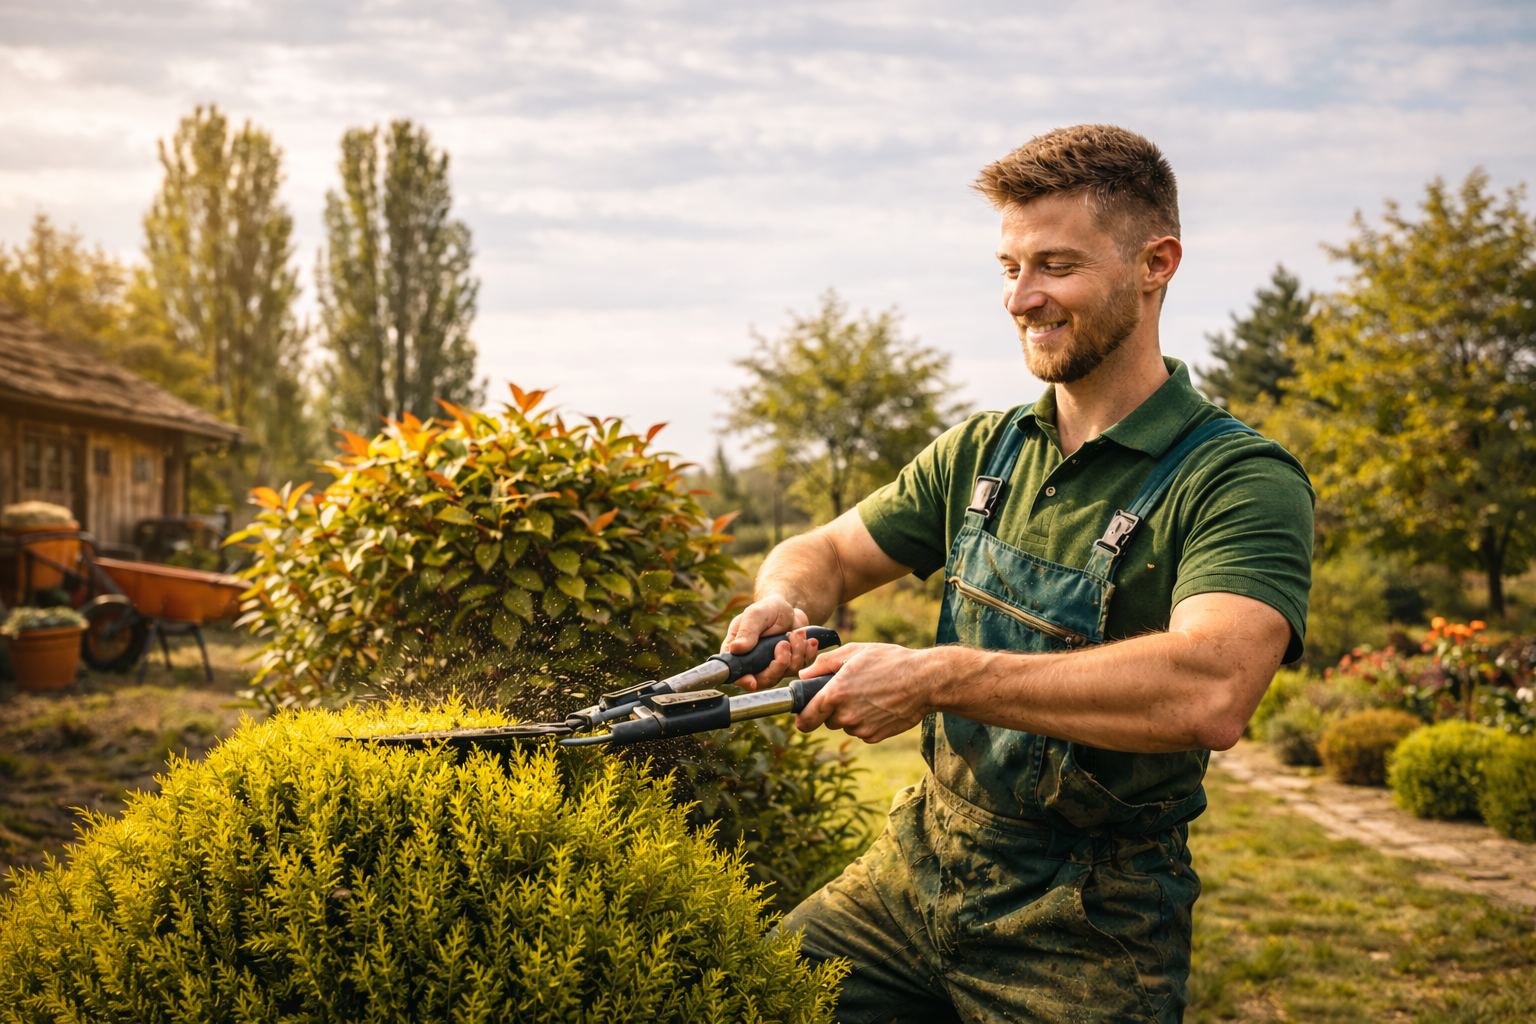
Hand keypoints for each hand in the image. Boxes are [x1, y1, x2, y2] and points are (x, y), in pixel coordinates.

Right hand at [723, 596, 815, 689]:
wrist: (789, 609)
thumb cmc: (767, 610)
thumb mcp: (755, 614)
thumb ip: (746, 631)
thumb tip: (735, 648)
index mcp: (739, 652)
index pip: (737, 673)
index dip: (744, 680)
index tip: (753, 681)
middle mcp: (755, 663)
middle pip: (765, 680)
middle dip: (779, 664)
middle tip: (784, 643)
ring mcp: (773, 666)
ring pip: (785, 673)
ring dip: (795, 653)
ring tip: (796, 634)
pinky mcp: (790, 665)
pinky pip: (801, 668)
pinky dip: (807, 654)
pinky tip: (807, 640)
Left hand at [794, 642, 937, 742]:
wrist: (923, 681)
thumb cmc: (890, 661)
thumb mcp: (854, 651)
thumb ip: (824, 664)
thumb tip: (804, 675)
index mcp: (836, 693)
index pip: (806, 718)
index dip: (802, 718)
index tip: (802, 716)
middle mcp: (846, 715)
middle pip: (827, 720)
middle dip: (833, 708)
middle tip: (850, 690)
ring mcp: (861, 728)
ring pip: (845, 725)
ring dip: (851, 714)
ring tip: (870, 694)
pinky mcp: (875, 736)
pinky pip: (862, 731)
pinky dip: (866, 721)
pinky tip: (880, 705)